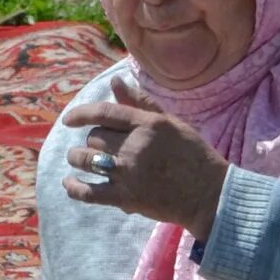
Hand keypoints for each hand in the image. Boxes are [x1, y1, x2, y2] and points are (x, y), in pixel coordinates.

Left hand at [59, 77, 229, 240]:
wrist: (211, 194)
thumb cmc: (193, 154)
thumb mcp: (172, 122)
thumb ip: (142, 102)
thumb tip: (115, 80)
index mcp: (148, 125)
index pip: (104, 112)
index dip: (80, 113)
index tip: (69, 119)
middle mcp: (136, 146)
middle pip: (94, 138)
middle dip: (93, 140)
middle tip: (99, 146)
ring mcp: (129, 173)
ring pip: (86, 160)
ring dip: (77, 158)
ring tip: (78, 159)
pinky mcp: (126, 198)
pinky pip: (88, 192)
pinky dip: (74, 188)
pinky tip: (69, 183)